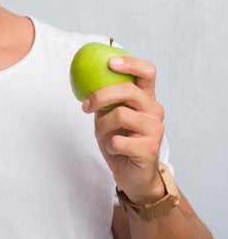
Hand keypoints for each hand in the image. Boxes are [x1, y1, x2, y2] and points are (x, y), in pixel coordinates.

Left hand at [82, 56, 165, 202]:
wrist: (133, 175)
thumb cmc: (120, 141)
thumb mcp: (110, 116)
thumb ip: (106, 99)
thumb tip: (83, 78)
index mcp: (146, 99)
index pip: (147, 72)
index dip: (130, 63)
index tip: (110, 63)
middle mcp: (154, 111)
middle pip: (129, 90)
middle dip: (102, 95)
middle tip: (86, 106)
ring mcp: (155, 130)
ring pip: (120, 115)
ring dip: (102, 126)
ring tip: (103, 135)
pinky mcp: (149, 149)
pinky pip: (118, 140)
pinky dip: (109, 145)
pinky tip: (114, 150)